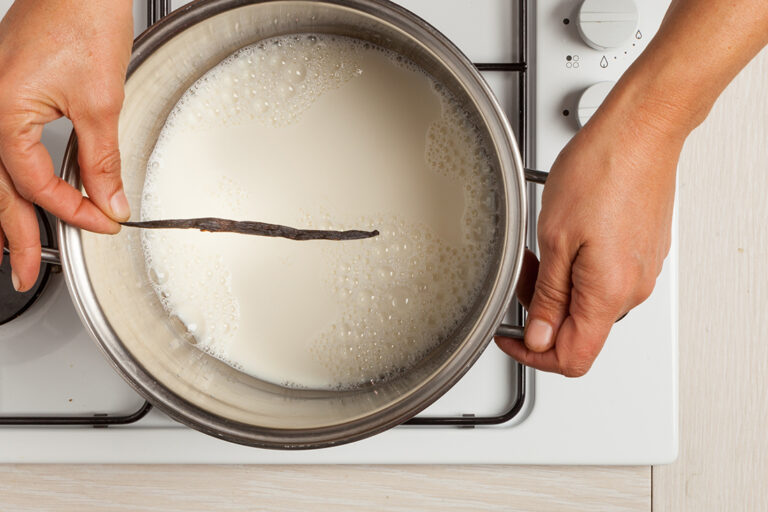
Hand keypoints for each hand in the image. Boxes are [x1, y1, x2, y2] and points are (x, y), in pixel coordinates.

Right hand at [0, 0, 132, 290]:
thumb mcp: (100, 103)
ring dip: (2, 214)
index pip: (36, 186)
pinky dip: (5, 180)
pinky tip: (11, 197)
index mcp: (2, 113)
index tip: (102, 224)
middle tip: (27, 274)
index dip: (73, 212)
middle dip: (16, 237)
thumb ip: (102, 160)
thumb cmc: (82, 19)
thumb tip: (109, 200)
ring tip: (11, 251)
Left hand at [496, 81, 682, 376]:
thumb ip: (548, 296)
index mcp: (609, 294)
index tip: (510, 335)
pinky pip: (603, 279)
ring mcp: (640, 271)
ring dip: (556, 285)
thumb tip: (539, 338)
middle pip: (577, 329)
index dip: (534, 354)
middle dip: (539, 309)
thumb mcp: (555, 238)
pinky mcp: (641, 252)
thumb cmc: (602, 171)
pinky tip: (563, 238)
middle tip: (520, 272)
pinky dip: (575, 269)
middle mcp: (632, 289)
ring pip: (587, 302)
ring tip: (540, 247)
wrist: (641, 130)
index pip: (572, 358)